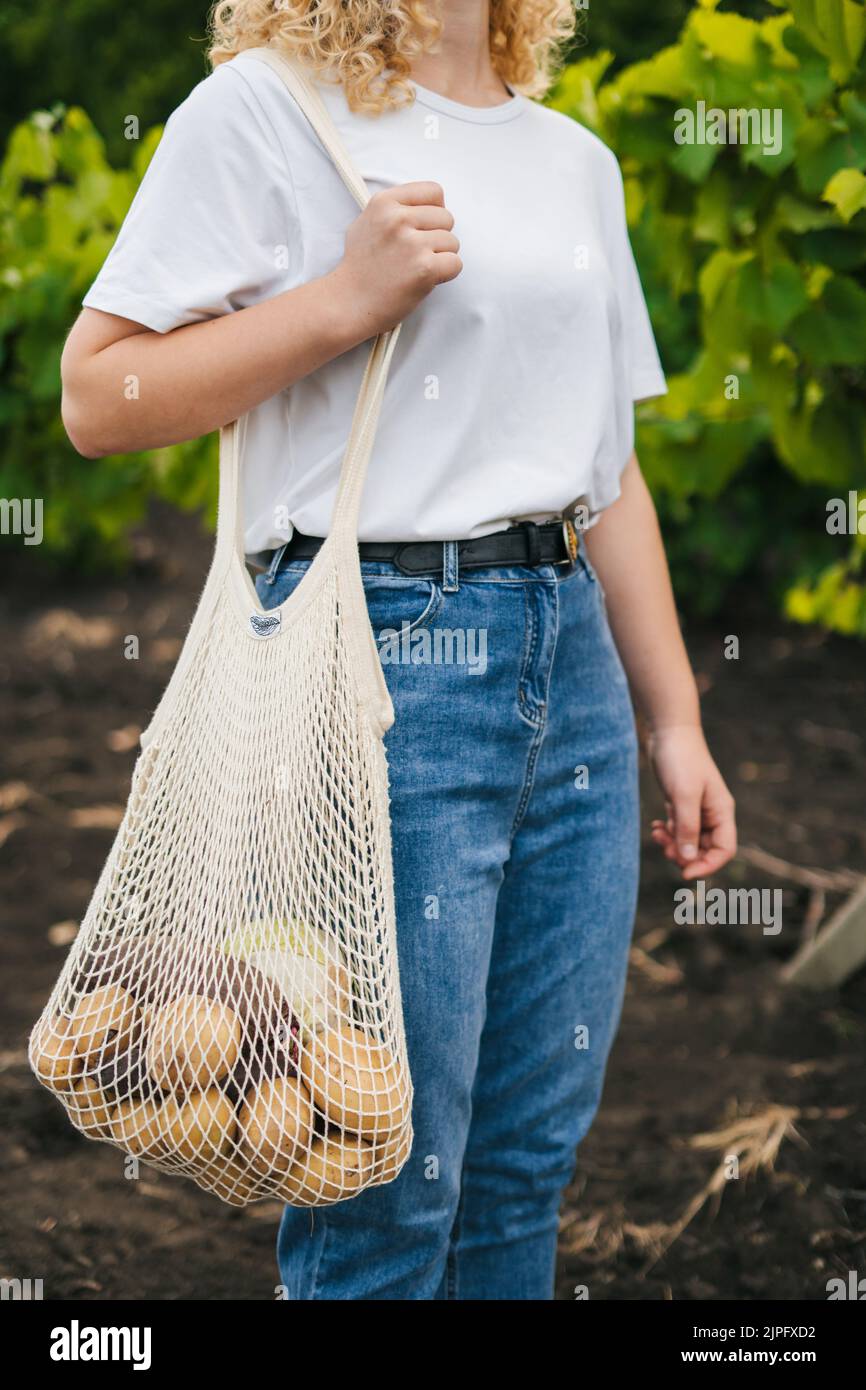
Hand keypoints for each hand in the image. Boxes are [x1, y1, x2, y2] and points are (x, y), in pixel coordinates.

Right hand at [331, 182, 461, 338]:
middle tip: (417, 255)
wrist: (349, 303)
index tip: (423, 229)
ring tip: (418, 268)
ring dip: (442, 258)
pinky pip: (455, 264)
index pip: (433, 191)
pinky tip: (426, 280)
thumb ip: (394, 209)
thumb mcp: (366, 223)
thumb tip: (424, 206)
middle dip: (438, 237)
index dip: (434, 211)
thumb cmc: (359, 268)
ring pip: (453, 242)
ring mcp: (412, 243)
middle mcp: (398, 219)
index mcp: (384, 202)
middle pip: (446, 218)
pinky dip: (446, 275)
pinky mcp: (424, 268)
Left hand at [647, 725, 736, 879]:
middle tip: (664, 848)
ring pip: (688, 841)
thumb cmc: (681, 760)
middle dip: (685, 855)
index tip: (684, 872)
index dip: (707, 865)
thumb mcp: (683, 795)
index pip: (724, 850)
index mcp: (722, 812)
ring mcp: (697, 810)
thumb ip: (686, 828)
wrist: (669, 733)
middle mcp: (712, 813)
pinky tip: (655, 826)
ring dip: (673, 844)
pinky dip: (667, 833)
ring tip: (657, 835)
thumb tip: (687, 859)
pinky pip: (678, 829)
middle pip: (705, 849)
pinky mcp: (681, 804)